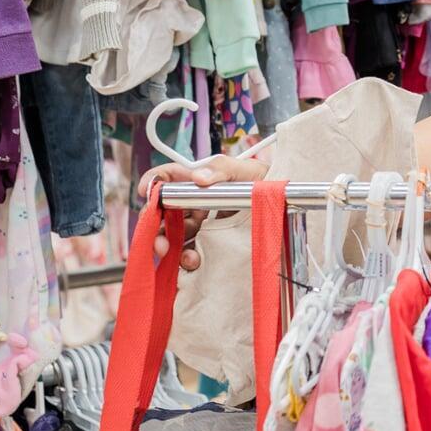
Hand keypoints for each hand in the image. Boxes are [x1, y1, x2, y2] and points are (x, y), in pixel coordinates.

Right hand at [138, 155, 271, 269]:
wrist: (284, 203)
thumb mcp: (246, 170)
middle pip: (163, 212)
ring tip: (187, 258)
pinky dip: (187, 258)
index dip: (153, 182)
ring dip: (172, 248)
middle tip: (161, 244)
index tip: (145, 192)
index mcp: (196, 181)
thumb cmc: (264, 180)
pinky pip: (189, 250)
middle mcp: (193, 201)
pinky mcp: (208, 240)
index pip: (167, 177)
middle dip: (156, 229)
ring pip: (173, 235)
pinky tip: (195, 261)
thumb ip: (222, 169)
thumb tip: (199, 179)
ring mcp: (199, 222)